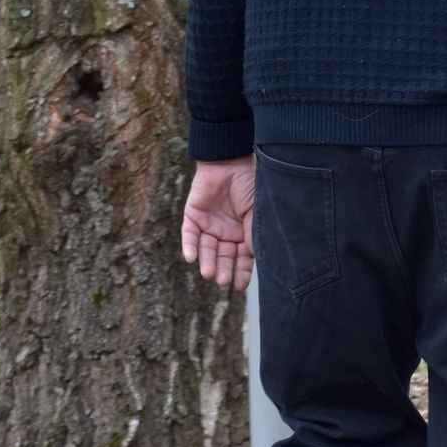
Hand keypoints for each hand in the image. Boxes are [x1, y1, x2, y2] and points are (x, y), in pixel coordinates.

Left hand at [180, 157, 256, 289]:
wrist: (230, 160)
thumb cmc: (249, 183)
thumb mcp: (256, 210)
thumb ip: (253, 232)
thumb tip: (254, 256)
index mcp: (244, 233)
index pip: (243, 258)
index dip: (241, 271)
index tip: (239, 286)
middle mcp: (226, 232)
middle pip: (224, 256)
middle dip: (223, 269)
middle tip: (223, 280)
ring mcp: (209, 225)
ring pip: (206, 249)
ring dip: (207, 262)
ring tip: (208, 273)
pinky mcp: (193, 216)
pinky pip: (189, 235)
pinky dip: (190, 246)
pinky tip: (191, 258)